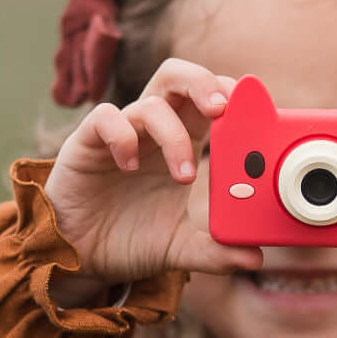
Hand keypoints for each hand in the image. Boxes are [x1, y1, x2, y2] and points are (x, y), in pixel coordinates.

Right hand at [44, 59, 263, 283]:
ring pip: (150, 103)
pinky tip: (129, 166)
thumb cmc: (130, 241)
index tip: (253, 113)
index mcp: (180, 143)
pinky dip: (122, 136)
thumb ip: (215, 251)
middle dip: (203, 82)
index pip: (207, 101)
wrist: (81, 259)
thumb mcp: (179, 249)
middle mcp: (151, 131)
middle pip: (176, 78)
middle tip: (221, 109)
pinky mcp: (86, 143)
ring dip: (174, 135)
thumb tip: (255, 259)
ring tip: (184, 176)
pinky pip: (106, 118)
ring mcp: (120, 135)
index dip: (229, 96)